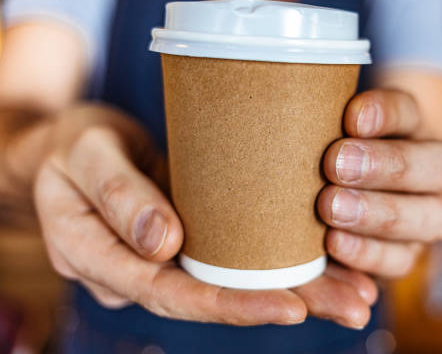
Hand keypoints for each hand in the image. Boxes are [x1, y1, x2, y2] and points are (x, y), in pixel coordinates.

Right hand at [33, 105, 375, 327]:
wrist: (74, 146)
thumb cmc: (75, 144)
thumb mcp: (86, 154)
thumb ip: (118, 195)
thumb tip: (164, 244)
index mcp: (104, 261)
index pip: (171, 294)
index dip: (231, 304)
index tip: (290, 306)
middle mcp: (144, 270)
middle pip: (214, 298)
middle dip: (285, 305)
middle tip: (352, 306)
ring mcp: (171, 257)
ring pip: (233, 283)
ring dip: (299, 291)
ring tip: (357, 295)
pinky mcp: (194, 236)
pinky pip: (237, 256)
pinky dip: (282, 262)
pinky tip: (328, 263)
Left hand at [318, 89, 441, 277]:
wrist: (324, 199)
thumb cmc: (318, 156)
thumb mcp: (321, 136)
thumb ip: (323, 127)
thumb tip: (315, 116)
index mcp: (412, 129)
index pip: (410, 112)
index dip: (386, 114)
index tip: (351, 117)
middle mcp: (432, 172)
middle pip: (440, 166)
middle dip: (387, 165)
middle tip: (335, 164)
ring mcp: (426, 218)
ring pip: (431, 218)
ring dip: (380, 213)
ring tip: (330, 206)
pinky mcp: (406, 256)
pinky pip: (401, 261)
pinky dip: (368, 253)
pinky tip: (334, 243)